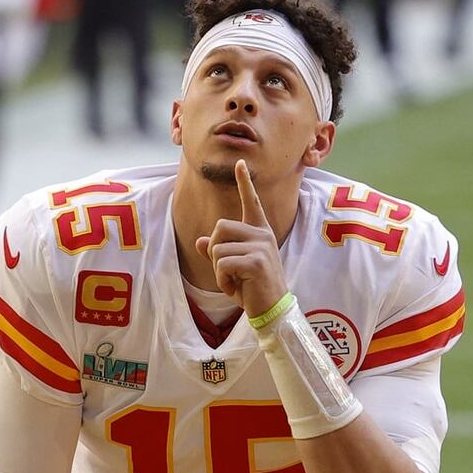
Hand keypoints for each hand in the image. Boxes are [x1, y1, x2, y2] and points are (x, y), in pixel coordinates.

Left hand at [195, 160, 288, 315]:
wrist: (271, 309)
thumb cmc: (252, 289)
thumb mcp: (231, 269)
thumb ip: (218, 252)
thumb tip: (201, 242)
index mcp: (259, 232)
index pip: (251, 202)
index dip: (244, 182)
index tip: (240, 162)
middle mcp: (261, 234)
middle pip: (220, 227)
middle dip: (215, 250)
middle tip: (227, 270)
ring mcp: (260, 246)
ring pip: (218, 249)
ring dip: (218, 271)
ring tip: (234, 281)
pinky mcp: (256, 262)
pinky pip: (222, 264)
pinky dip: (222, 280)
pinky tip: (235, 288)